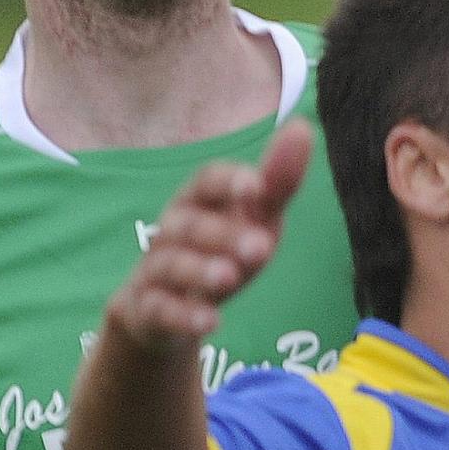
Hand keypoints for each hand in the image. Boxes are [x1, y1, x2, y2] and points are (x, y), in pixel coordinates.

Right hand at [109, 117, 312, 350]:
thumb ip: (277, 183)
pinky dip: (182, 315)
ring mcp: (155, 270)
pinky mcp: (146, 309)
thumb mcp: (255, 220)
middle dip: (223, 234)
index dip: (228, 182)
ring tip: (230, 278)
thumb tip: (302, 126)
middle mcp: (171, 230)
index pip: (205, 181)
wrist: (165, 312)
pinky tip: (209, 323)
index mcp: (198, 202)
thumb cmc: (220, 253)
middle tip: (261, 247)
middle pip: (190, 224)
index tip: (256, 186)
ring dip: (199, 270)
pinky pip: (159, 310)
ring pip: (170, 264)